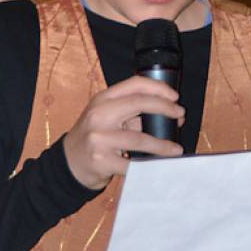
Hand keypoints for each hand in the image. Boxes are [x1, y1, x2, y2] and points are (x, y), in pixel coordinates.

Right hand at [63, 76, 183, 189]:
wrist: (69, 163)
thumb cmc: (94, 137)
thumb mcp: (106, 119)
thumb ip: (132, 114)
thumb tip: (169, 116)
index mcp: (102, 100)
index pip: (134, 85)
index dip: (158, 88)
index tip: (174, 96)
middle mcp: (99, 115)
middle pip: (139, 103)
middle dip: (165, 108)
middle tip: (181, 115)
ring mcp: (99, 138)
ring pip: (140, 139)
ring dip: (163, 145)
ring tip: (176, 150)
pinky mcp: (101, 161)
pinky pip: (133, 164)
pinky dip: (149, 165)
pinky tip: (159, 165)